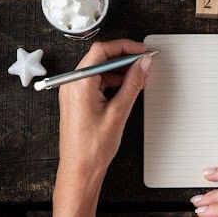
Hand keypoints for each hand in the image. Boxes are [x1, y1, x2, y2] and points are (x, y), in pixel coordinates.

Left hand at [53, 39, 151, 216]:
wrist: (80, 169)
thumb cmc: (92, 147)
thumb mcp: (119, 112)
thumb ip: (132, 84)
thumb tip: (143, 65)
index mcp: (79, 84)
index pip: (102, 51)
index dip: (125, 47)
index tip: (141, 51)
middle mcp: (73, 84)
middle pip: (100, 58)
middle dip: (124, 58)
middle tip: (144, 63)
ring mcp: (74, 92)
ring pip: (100, 70)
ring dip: (120, 71)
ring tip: (139, 77)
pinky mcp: (79, 100)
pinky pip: (97, 82)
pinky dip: (113, 81)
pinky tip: (128, 88)